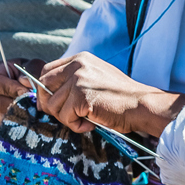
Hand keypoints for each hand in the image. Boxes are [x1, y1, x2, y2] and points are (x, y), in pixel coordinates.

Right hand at [0, 58, 44, 125]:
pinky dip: (18, 123)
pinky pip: (5, 126)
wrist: (34, 85)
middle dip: (17, 105)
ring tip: (34, 112)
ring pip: (1, 116)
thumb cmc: (33, 72)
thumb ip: (31, 72)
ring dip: (19, 115)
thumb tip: (25, 83)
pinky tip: (30, 118)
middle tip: (33, 105)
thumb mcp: (34, 66)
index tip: (27, 92)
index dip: (11, 89)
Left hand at [36, 52, 184, 136]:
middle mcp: (77, 66)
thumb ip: (73, 80)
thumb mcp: (95, 78)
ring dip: (67, 118)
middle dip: (50, 105)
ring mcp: (78, 80)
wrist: (141, 104)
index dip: (44, 90)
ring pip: (53, 105)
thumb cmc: (120, 97)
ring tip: (86, 119)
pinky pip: (65, 117)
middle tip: (66, 116)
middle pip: (43, 85)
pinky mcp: (82, 97)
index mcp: (80, 59)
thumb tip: (46, 94)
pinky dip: (76, 126)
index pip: (47, 71)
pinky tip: (91, 122)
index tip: (51, 103)